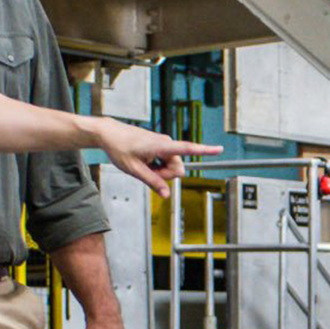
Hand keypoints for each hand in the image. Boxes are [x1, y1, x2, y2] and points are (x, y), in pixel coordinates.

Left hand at [93, 120, 222, 197]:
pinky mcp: (160, 145)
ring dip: (159, 171)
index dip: (204, 150)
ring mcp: (163, 144)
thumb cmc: (120, 148)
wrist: (110, 133)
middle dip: (164, 175)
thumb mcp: (134, 170)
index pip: (187, 148)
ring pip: (171, 166)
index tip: (219, 149)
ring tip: (142, 165)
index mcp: (160, 146)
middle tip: (146, 172)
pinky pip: (165, 161)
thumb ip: (152, 182)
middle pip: (177, 168)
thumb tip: (166, 195)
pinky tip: (144, 161)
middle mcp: (165, 143)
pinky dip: (157, 165)